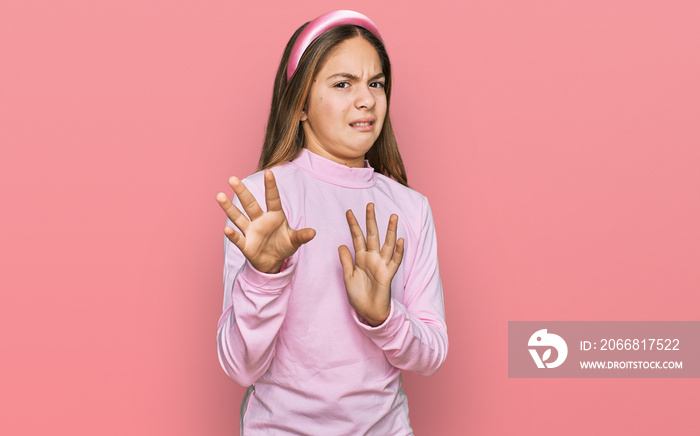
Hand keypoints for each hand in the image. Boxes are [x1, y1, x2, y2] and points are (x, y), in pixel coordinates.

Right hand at [216, 170, 315, 273]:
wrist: (273, 262)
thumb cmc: (283, 246)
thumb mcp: (294, 241)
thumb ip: (301, 236)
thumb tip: (313, 233)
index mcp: (274, 215)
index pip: (272, 198)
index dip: (271, 186)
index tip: (269, 172)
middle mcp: (260, 220)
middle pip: (250, 204)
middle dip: (242, 192)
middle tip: (232, 178)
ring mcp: (251, 231)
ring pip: (238, 217)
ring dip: (229, 207)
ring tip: (219, 195)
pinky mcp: (246, 245)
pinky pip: (238, 238)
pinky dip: (232, 234)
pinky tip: (227, 229)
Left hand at [338, 203, 403, 326]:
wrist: (368, 312)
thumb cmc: (359, 295)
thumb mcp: (348, 277)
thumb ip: (346, 261)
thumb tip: (341, 244)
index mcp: (361, 258)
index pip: (357, 237)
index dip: (353, 225)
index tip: (348, 211)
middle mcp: (372, 258)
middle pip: (372, 235)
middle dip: (371, 220)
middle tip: (370, 205)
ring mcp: (381, 265)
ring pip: (387, 244)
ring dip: (390, 231)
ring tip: (393, 217)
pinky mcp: (388, 274)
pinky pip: (394, 261)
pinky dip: (398, 251)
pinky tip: (400, 240)